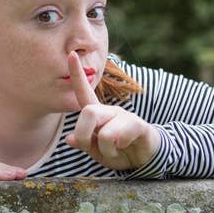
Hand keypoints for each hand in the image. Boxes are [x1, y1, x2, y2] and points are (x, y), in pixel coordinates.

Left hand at [65, 51, 159, 170]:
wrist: (144, 158)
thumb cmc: (118, 151)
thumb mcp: (97, 151)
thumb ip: (84, 144)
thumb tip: (69, 139)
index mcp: (97, 114)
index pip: (84, 92)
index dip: (76, 74)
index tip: (70, 54)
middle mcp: (110, 110)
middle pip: (88, 112)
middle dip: (83, 134)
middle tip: (91, 146)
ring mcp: (125, 116)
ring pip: (104, 132)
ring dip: (105, 149)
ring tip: (113, 151)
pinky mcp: (139, 125)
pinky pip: (120, 137)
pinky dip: (118, 148)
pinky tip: (125, 146)